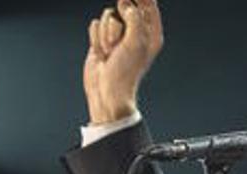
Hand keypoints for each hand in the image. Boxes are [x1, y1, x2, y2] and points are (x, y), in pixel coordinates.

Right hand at [83, 0, 163, 123]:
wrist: (106, 91)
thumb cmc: (126, 71)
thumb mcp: (136, 41)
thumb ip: (133, 18)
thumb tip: (124, 4)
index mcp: (151, 34)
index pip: (149, 6)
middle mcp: (135, 32)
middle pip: (126, 6)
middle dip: (119, 21)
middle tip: (118, 37)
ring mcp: (118, 35)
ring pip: (108, 16)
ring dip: (106, 34)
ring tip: (111, 52)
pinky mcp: (102, 39)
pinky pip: (95, 25)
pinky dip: (96, 38)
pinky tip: (102, 53)